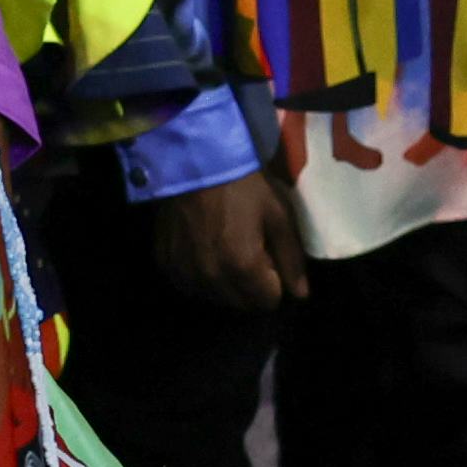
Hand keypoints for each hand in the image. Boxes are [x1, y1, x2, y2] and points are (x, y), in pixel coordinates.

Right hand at [150, 170, 308, 314]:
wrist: (196, 162)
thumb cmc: (244, 186)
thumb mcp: (278, 216)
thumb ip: (291, 260)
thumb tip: (300, 295)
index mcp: (243, 267)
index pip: (268, 302)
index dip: (274, 281)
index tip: (269, 256)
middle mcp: (211, 278)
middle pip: (242, 304)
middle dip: (251, 286)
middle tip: (249, 251)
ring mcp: (185, 273)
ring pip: (215, 298)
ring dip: (225, 283)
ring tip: (226, 248)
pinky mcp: (166, 264)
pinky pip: (190, 285)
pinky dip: (200, 275)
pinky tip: (203, 248)